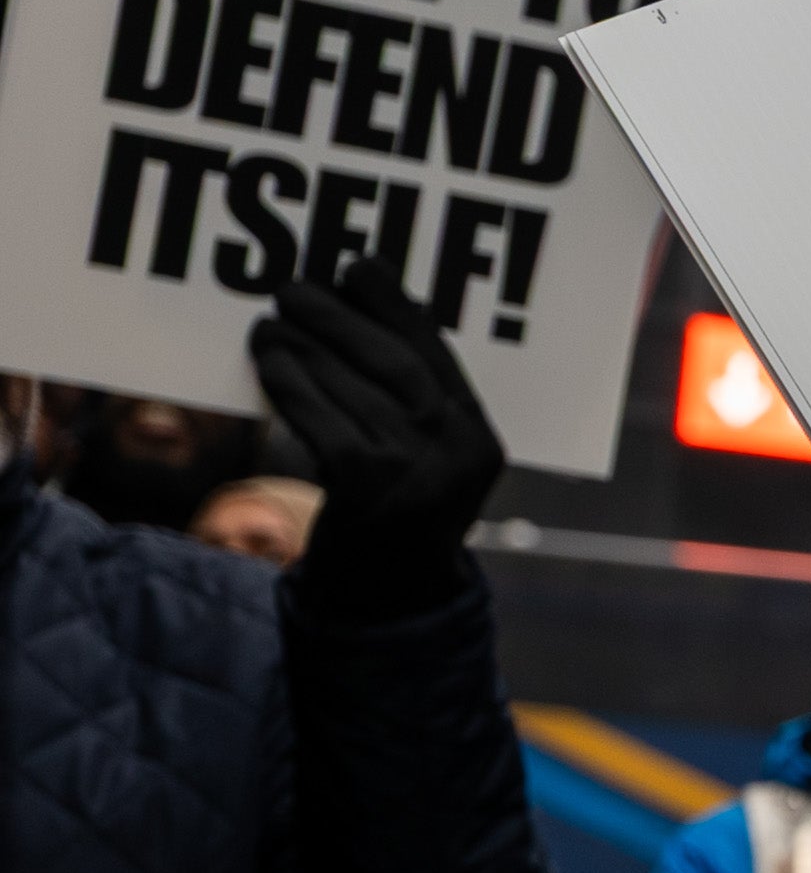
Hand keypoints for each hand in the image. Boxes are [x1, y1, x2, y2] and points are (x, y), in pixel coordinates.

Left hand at [243, 268, 503, 598]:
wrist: (386, 604)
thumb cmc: (393, 518)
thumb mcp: (422, 465)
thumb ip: (410, 409)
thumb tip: (352, 320)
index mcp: (480, 442)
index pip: (438, 357)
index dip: (397, 306)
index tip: (359, 268)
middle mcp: (456, 454)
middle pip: (396, 365)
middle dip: (342, 317)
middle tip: (295, 289)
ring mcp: (415, 473)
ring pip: (353, 385)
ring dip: (304, 344)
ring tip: (269, 323)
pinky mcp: (366, 490)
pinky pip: (321, 418)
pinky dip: (290, 381)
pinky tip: (268, 359)